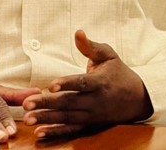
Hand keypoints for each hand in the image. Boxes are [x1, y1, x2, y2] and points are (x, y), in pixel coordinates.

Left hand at [22, 30, 152, 138]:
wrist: (138, 98)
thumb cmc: (118, 72)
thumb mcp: (108, 55)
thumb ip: (90, 46)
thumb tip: (78, 32)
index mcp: (100, 82)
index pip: (82, 83)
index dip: (67, 84)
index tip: (51, 85)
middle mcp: (96, 101)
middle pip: (69, 103)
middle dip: (47, 104)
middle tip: (27, 104)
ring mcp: (92, 115)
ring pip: (67, 118)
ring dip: (47, 119)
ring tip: (28, 119)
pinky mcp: (90, 125)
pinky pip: (72, 131)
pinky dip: (56, 133)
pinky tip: (40, 133)